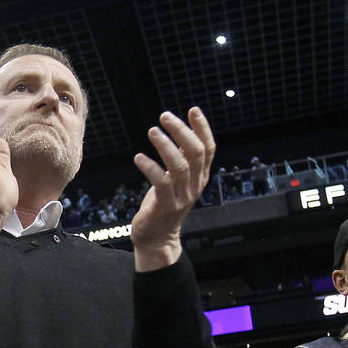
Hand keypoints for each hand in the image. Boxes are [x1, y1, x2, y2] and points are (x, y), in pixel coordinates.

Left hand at [130, 108, 214, 269]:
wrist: (157, 238)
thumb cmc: (164, 204)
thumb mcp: (176, 180)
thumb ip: (181, 159)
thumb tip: (180, 132)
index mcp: (200, 176)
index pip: (208, 148)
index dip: (202, 128)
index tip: (193, 110)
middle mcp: (195, 185)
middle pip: (195, 153)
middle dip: (181, 131)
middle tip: (165, 116)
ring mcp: (182, 197)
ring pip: (179, 166)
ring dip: (165, 146)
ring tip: (152, 131)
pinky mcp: (166, 206)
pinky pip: (160, 182)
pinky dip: (150, 167)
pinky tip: (138, 157)